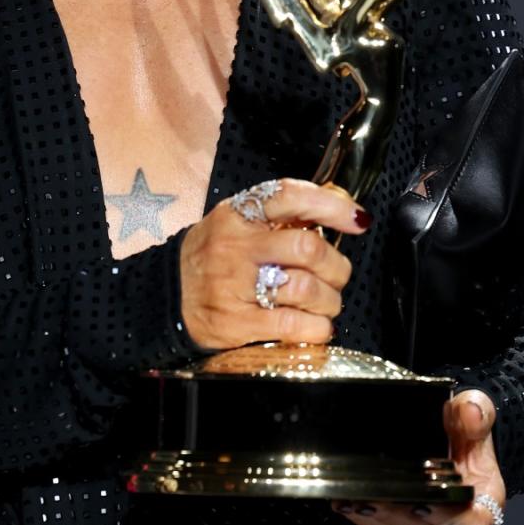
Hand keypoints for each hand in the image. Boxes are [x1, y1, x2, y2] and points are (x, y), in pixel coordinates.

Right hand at [179, 177, 367, 352]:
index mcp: (238, 215)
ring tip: (325, 302)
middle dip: (336, 266)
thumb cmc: (212, 257)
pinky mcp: (236, 323)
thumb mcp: (237, 223)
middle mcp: (235, 246)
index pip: (290, 197)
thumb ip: (281, 215)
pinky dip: (317, 327)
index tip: (357, 220)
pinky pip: (294, 325)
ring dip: (330, 300)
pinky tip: (316, 325)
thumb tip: (338, 204)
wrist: (166, 297)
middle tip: (337, 275)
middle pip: (307, 249)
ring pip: (306, 289)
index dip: (331, 206)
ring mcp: (234, 286)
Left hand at [332, 388, 505, 524]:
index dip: (445, 518)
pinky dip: (359, 514)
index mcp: (481, 503)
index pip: (468, 524)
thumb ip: (476, 412)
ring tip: (351, 498)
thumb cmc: (465, 432)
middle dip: (396, 514)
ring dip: (372, 517)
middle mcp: (451, 522)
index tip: (422, 502)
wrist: (448, 437)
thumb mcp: (474, 415)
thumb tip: (471, 411)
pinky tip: (342, 499)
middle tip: (372, 497)